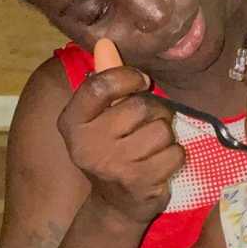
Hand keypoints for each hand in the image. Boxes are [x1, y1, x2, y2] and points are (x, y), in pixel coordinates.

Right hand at [56, 40, 182, 222]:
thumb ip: (105, 81)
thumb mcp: (100, 117)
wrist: (115, 205)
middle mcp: (87, 145)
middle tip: (145, 126)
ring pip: (161, 130)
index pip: (100, 85)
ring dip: (164, 137)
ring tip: (150, 149)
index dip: (127, 77)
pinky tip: (158, 165)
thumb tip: (104, 42)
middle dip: (153, 112)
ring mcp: (113, 165)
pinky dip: (174, 157)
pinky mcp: (139, 182)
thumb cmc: (111, 150)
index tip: (141, 82)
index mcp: (72, 123)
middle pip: (140, 107)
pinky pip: (175, 152)